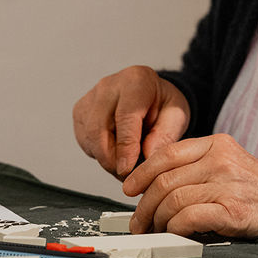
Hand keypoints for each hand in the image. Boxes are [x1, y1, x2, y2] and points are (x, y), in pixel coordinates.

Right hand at [73, 65, 190, 179]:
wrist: (151, 95)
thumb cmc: (163, 104)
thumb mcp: (177, 115)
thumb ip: (165, 136)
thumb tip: (148, 158)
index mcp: (136, 80)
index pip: (125, 117)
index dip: (125, 147)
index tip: (128, 170)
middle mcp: (109, 85)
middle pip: (99, 129)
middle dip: (112, 160)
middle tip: (129, 177)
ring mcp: (91, 97)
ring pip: (89, 137)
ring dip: (106, 159)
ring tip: (127, 165)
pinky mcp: (80, 111)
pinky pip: (84, 140)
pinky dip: (99, 153)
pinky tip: (116, 152)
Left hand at [122, 134, 257, 237]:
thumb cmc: (249, 184)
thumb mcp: (223, 160)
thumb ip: (193, 163)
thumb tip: (152, 181)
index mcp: (214, 144)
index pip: (167, 154)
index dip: (142, 172)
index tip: (130, 187)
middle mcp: (219, 161)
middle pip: (166, 180)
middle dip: (145, 204)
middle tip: (138, 219)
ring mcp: (226, 185)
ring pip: (173, 199)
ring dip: (157, 219)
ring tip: (155, 229)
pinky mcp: (231, 211)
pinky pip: (189, 217)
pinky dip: (175, 227)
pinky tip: (174, 231)